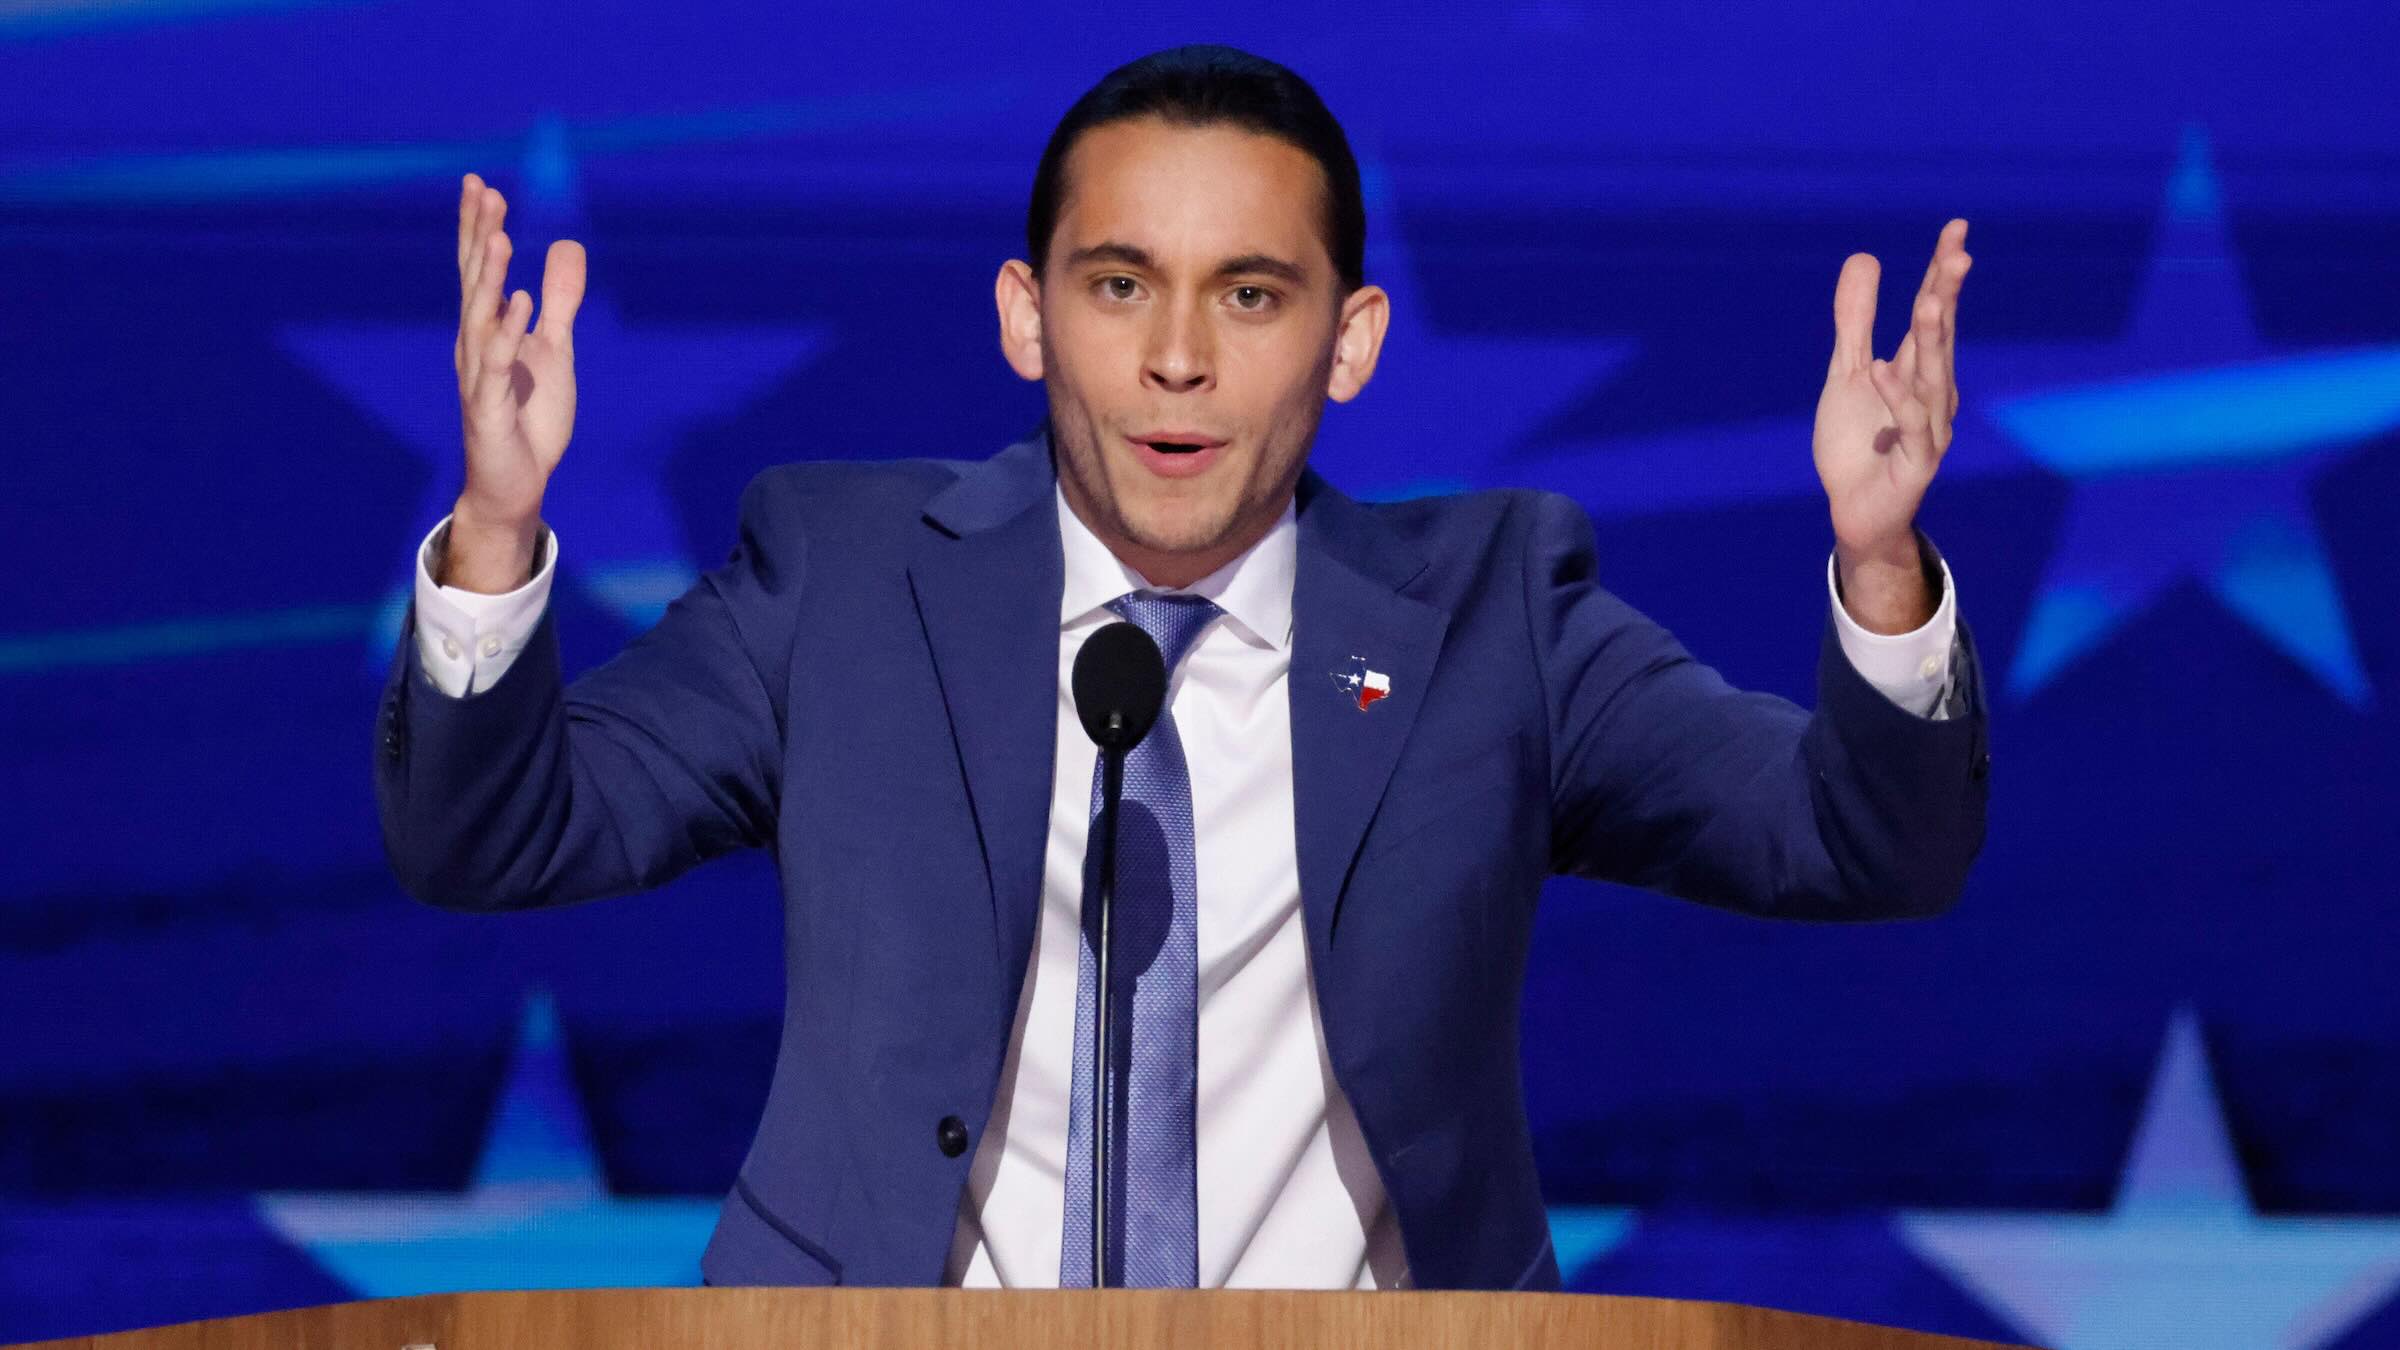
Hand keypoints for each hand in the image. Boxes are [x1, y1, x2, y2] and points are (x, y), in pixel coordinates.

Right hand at [446, 173, 584, 589]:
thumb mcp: (555, 349)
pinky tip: (520, 302)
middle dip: (479, 235)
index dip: (480, 227)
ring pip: (479, 315)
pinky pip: (497, 363)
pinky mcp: (489, 406)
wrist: (516, 482)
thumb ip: (560, 300)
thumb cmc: (529, 416)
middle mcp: (475, 344)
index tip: (481, 183)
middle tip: (481, 188)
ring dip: (490, 276)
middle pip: (475, 279)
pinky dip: (507, 331)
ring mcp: (479, 374)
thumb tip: (566, 244)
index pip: (481, 269)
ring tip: (501, 235)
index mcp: (487, 328)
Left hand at [1813, 219, 1969, 630]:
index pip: (1934, 312)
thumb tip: (1864, 256)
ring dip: (1932, 340)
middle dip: (1948, 296)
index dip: (1942, 271)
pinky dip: (1897, 398)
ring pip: (1933, 377)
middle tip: (1958, 254)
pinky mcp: (1917, 462)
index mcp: (1918, 368)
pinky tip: (1882, 369)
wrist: (1855, 511)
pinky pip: (1911, 426)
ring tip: (1927, 302)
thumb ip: (1855, 321)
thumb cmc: (1859, 442)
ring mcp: (1930, 428)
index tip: (1956, 228)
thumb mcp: (1847, 372)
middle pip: (1940, 336)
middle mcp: (1933, 393)